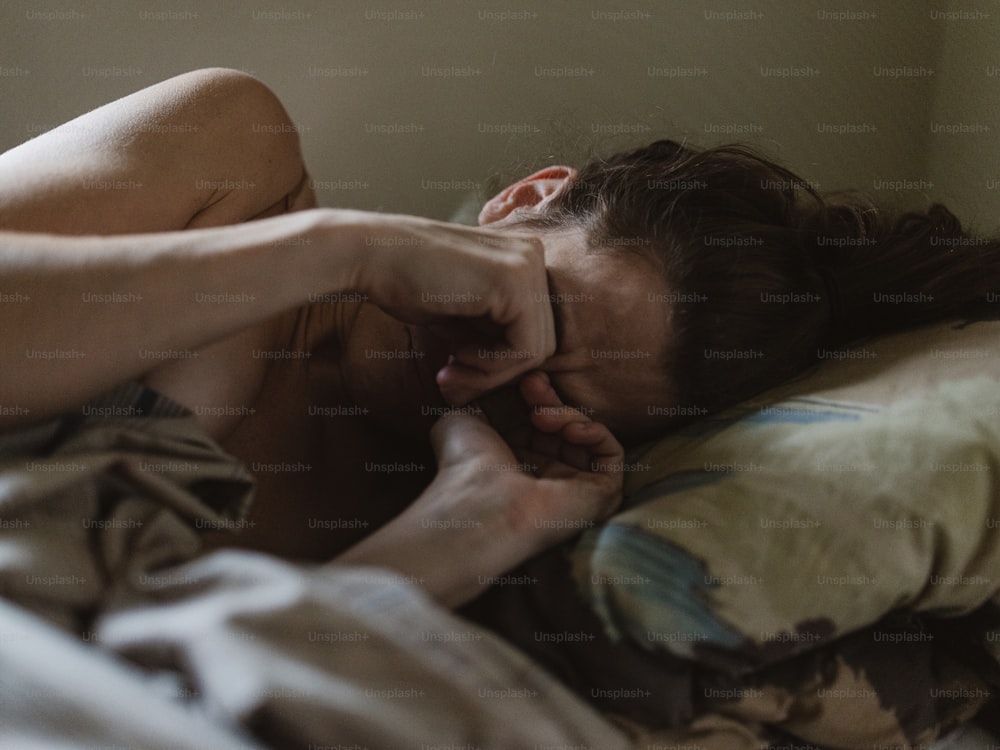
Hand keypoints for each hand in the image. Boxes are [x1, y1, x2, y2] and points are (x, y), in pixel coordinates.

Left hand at [332, 372, 622, 607]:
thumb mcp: (462, 421)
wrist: (480, 502)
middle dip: (551, 400)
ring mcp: (574, 489)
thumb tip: (479, 391)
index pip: (540, 423)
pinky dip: (596, 433)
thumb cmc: (464, 466)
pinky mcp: (601, 496)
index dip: (536, 397)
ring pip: (587, 438)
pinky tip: (570, 428)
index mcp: (516, 465)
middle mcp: (547, 478)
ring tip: (540, 415)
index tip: (524, 379)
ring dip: (569, 415)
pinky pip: (611, 456)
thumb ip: (477, 403)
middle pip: (565, 427)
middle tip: (532, 384)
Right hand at [349, 213, 555, 404]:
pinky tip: (456, 354)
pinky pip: (526, 349)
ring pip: (538, 351)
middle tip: (452, 380)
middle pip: (542, 342)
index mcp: (523, 260)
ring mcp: (529, 266)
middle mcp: (534, 256)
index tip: (455, 371)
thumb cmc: (405, 282)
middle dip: (496, 373)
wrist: (370, 253)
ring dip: (491, 374)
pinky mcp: (517, 283)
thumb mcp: (460, 316)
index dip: (498, 364)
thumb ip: (490, 338)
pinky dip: (491, 366)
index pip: (534, 329)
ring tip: (451, 371)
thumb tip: (514, 383)